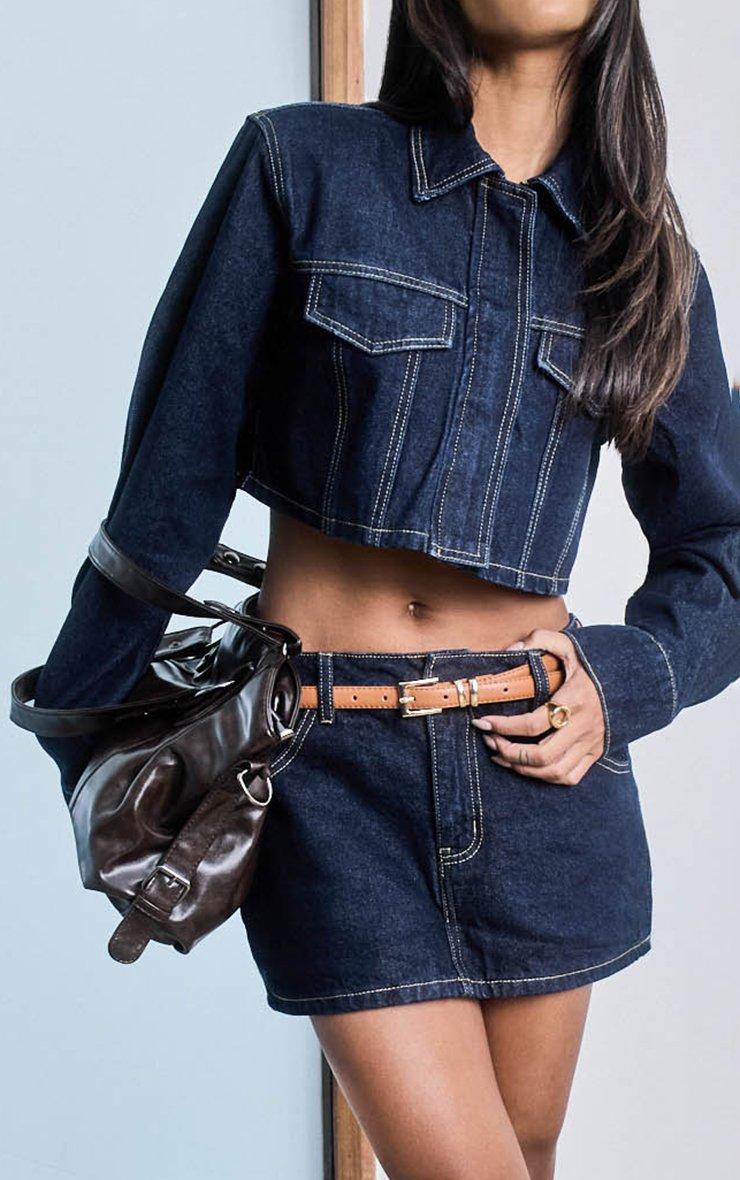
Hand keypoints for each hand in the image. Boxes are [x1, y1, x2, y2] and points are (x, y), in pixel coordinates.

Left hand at [471, 628, 605, 785]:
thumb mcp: (571, 644)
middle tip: (490, 740)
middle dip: (509, 751)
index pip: (533, 724)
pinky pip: (570, 776)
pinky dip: (546, 777)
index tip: (483, 722)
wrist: (636, 679)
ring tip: (501, 755)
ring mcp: (591, 742)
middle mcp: (583, 726)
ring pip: (554, 771)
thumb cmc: (599, 663)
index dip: (503, 726)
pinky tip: (528, 766)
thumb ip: (541, 639)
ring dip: (523, 768)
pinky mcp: (596, 752)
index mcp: (575, 700)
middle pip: (541, 755)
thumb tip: (513, 648)